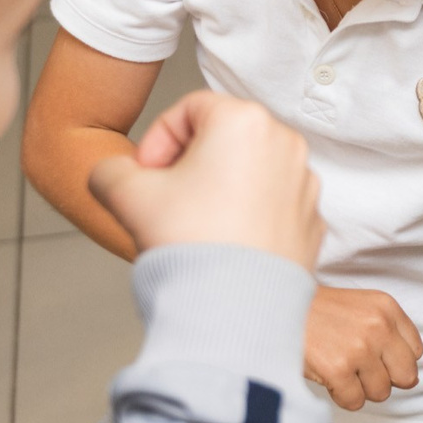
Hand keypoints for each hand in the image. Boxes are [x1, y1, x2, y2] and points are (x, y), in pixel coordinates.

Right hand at [87, 91, 321, 266]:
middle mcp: (285, 145)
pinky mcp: (312, 222)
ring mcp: (304, 185)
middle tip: (166, 201)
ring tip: (194, 228)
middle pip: (222, 140)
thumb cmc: (190, 246)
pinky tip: (223, 246)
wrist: (232, 312)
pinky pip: (270, 207)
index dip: (158, 141)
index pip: (189, 109)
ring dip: (217, 191)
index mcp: (245, 122)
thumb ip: (110, 169)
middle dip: (188, 166)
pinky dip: (246, 218)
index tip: (146, 176)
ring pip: (248, 173)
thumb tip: (114, 173)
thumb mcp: (126, 194)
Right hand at [304, 286, 422, 409]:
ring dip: (360, 387)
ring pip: (380, 392)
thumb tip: (410, 379)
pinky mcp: (339, 370)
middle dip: (384, 378)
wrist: (276, 306)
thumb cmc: (317, 311)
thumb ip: (389, 334)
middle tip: (360, 369)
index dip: (394, 361)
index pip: (415, 352)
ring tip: (339, 367)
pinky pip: (355, 402)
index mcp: (386, 308)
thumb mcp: (361, 307)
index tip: (375, 358)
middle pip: (405, 376)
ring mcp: (359, 349)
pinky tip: (329, 377)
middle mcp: (378, 327)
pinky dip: (341, 396)